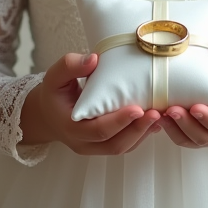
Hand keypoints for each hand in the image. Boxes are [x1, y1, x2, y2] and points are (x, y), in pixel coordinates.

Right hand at [20, 52, 161, 154]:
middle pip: (114, 144)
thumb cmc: (54, 92)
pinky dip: (140, 135)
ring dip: (142, 134)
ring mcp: (93, 148)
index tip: (138, 108)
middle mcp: (82, 143)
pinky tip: (154, 121)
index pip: (97, 130)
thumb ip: (70, 66)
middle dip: (137, 129)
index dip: (119, 121)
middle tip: (156, 112)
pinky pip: (124, 145)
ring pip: (122, 148)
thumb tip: (93, 59)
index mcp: (70, 127)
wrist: (47, 113)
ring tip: (160, 116)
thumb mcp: (55, 75)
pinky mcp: (103, 146)